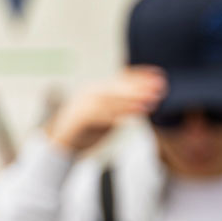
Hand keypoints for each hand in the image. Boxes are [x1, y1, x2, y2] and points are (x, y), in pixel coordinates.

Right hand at [47, 68, 166, 155]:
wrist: (62, 144)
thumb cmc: (88, 130)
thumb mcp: (110, 116)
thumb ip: (124, 108)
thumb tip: (147, 100)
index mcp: (99, 90)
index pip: (121, 79)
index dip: (140, 76)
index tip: (159, 75)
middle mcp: (90, 93)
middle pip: (117, 87)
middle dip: (140, 87)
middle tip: (159, 87)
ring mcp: (82, 104)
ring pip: (109, 100)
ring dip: (130, 101)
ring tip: (149, 103)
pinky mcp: (76, 118)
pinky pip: (97, 116)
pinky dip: (112, 116)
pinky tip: (127, 118)